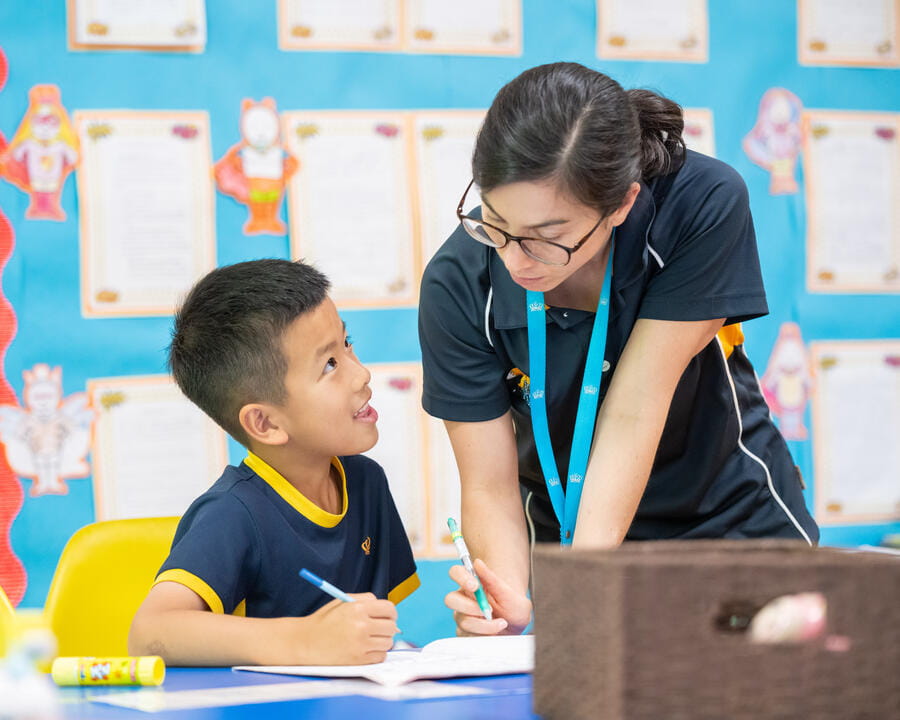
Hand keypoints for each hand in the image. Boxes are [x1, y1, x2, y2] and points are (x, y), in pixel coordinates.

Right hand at [283, 593, 398, 664]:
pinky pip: (381, 656)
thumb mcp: (343, 602)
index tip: (387, 617)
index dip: (390, 613)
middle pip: (391, 627)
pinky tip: (365, 650)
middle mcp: (361, 626)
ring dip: (382, 641)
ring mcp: (361, 644)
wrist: (305, 642)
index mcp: (358, 608)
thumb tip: (386, 610)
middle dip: (387, 627)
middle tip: (378, 629)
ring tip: (369, 640)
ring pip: (388, 642)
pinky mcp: (359, 660)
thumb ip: (366, 600)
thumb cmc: (324, 621)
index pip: (389, 609)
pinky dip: (376, 654)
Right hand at [445, 558, 531, 636]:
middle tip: (487, 611)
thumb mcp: (509, 594)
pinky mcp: (464, 634)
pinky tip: (494, 634)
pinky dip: (482, 636)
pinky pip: (466, 636)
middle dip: (469, 606)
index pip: (455, 573)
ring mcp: (463, 617)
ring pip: (462, 620)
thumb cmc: (512, 606)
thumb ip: (493, 579)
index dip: (461, 577)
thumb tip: (477, 562)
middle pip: (450, 599)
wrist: (517, 627)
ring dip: (482, 624)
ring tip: (500, 623)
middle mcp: (463, 600)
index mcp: (471, 584)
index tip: (475, 585)